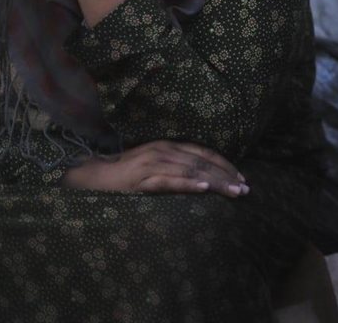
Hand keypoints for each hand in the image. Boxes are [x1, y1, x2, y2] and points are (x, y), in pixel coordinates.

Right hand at [62, 140, 249, 197]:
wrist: (91, 175)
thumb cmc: (125, 174)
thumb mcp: (155, 166)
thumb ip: (177, 168)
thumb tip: (205, 179)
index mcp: (169, 146)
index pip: (205, 153)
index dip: (225, 165)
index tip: (242, 178)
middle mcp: (164, 150)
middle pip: (203, 162)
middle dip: (226, 176)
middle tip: (246, 189)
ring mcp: (152, 163)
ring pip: (191, 171)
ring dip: (215, 181)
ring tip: (233, 191)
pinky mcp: (140, 179)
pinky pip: (168, 181)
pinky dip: (188, 183)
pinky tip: (203, 188)